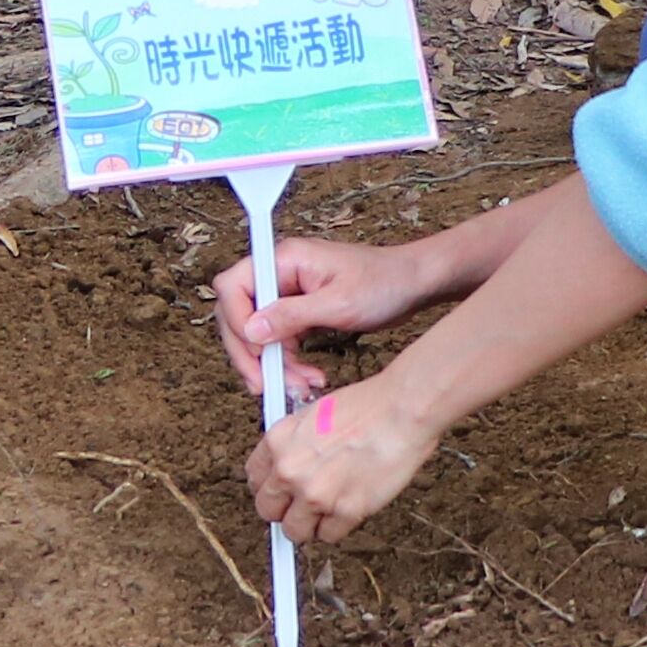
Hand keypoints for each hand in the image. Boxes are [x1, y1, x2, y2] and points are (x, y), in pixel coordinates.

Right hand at [207, 237, 438, 400]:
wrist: (413, 284)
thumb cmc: (383, 283)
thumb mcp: (338, 304)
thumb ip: (291, 316)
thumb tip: (251, 331)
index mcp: (284, 259)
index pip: (233, 286)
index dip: (236, 320)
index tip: (255, 350)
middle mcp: (279, 273)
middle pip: (238, 314)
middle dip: (249, 353)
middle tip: (263, 384)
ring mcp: (287, 292)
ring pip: (256, 333)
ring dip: (271, 364)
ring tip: (297, 387)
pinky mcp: (298, 311)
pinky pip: (278, 340)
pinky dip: (287, 363)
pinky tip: (307, 378)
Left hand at [245, 374, 438, 543]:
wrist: (401, 412)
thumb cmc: (367, 407)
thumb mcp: (313, 413)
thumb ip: (294, 443)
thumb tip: (287, 466)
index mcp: (278, 441)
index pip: (254, 480)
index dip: (269, 488)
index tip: (280, 493)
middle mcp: (290, 470)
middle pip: (267, 511)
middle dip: (284, 510)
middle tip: (301, 506)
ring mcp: (316, 494)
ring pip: (295, 531)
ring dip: (309, 525)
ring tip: (326, 510)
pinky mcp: (346, 511)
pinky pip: (329, 536)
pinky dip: (338, 527)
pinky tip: (348, 508)